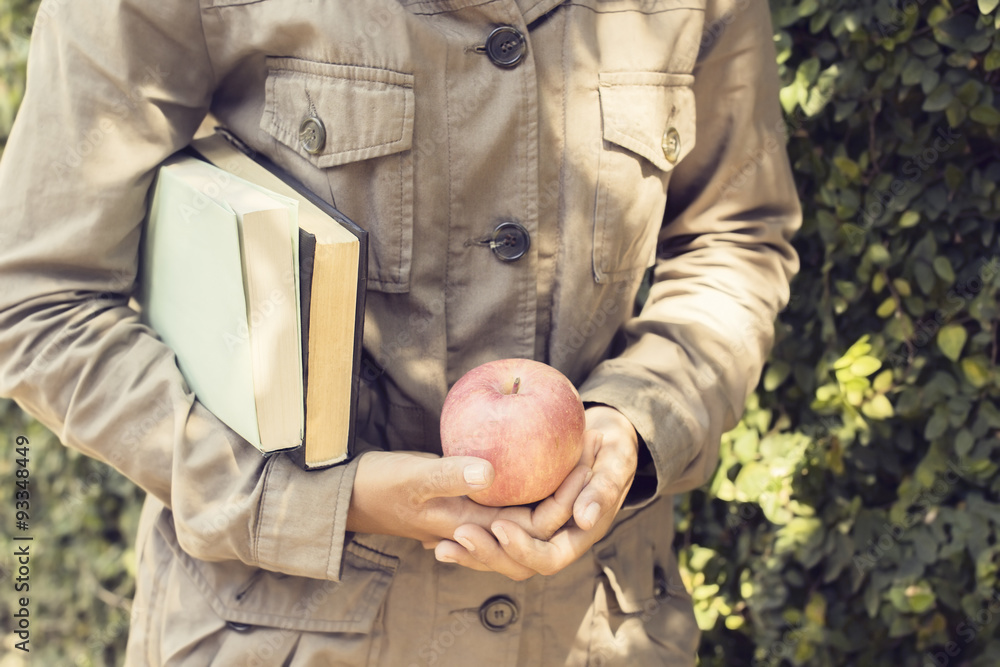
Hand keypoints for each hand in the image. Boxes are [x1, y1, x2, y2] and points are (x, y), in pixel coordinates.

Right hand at [346, 450, 592, 544]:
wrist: (354, 494)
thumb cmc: (383, 487)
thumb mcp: (414, 478)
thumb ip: (450, 475)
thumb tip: (491, 472)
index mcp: (476, 529)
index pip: (538, 527)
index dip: (567, 501)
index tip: (583, 464)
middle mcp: (484, 529)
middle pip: (544, 525)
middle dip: (574, 497)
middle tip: (591, 453)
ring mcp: (480, 517)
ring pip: (532, 513)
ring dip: (556, 490)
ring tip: (577, 451)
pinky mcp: (474, 502)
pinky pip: (513, 496)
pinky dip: (533, 479)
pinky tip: (546, 449)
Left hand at [434, 405, 638, 579]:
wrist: (604, 438)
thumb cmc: (614, 447)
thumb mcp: (616, 461)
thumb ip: (603, 489)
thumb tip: (584, 520)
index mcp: (579, 535)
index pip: (548, 558)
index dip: (523, 549)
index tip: (498, 525)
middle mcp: (554, 539)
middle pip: (517, 564)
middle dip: (487, 555)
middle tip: (458, 535)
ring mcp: (533, 530)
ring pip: (500, 554)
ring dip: (472, 553)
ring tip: (438, 547)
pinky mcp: (518, 516)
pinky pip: (491, 533)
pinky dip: (470, 534)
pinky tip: (435, 532)